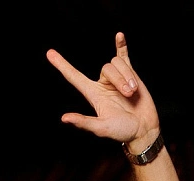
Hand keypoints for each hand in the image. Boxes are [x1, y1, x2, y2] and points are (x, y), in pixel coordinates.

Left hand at [47, 32, 159, 150]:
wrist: (144, 128)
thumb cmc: (122, 132)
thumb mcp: (102, 128)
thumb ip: (84, 122)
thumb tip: (64, 118)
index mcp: (93, 94)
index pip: (74, 76)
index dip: (62, 65)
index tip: (49, 53)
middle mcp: (102, 84)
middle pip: (106, 68)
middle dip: (120, 80)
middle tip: (128, 95)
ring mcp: (116, 77)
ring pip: (118, 63)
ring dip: (127, 76)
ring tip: (133, 91)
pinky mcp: (130, 73)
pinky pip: (123, 55)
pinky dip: (121, 45)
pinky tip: (119, 35)